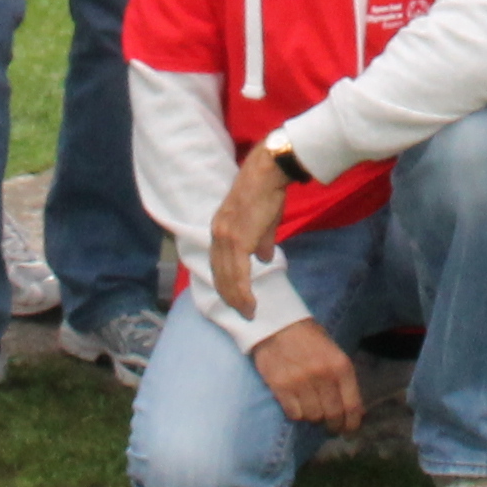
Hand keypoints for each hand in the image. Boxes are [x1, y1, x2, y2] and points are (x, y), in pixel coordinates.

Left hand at [209, 143, 291, 316]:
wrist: (268, 173)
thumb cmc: (267, 191)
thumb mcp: (263, 220)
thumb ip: (260, 241)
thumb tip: (263, 259)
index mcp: (220, 228)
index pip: (218, 262)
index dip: (224, 280)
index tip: (232, 296)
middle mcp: (217, 234)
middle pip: (218, 273)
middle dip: (228, 295)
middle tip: (240, 312)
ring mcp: (226, 238)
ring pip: (227, 278)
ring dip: (236, 299)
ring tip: (246, 313)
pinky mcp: (237, 241)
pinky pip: (238, 274)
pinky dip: (242, 293)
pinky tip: (249, 304)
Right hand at [250, 318, 361, 430]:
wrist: (277, 324)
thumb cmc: (310, 339)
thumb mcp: (334, 353)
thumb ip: (344, 381)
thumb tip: (357, 412)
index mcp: (341, 366)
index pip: (352, 406)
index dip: (351, 424)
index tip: (348, 431)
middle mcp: (323, 376)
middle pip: (332, 415)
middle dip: (333, 426)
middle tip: (330, 428)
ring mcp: (301, 382)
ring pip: (312, 417)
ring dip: (313, 418)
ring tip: (311, 411)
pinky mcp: (281, 387)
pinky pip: (294, 413)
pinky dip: (297, 414)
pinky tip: (296, 405)